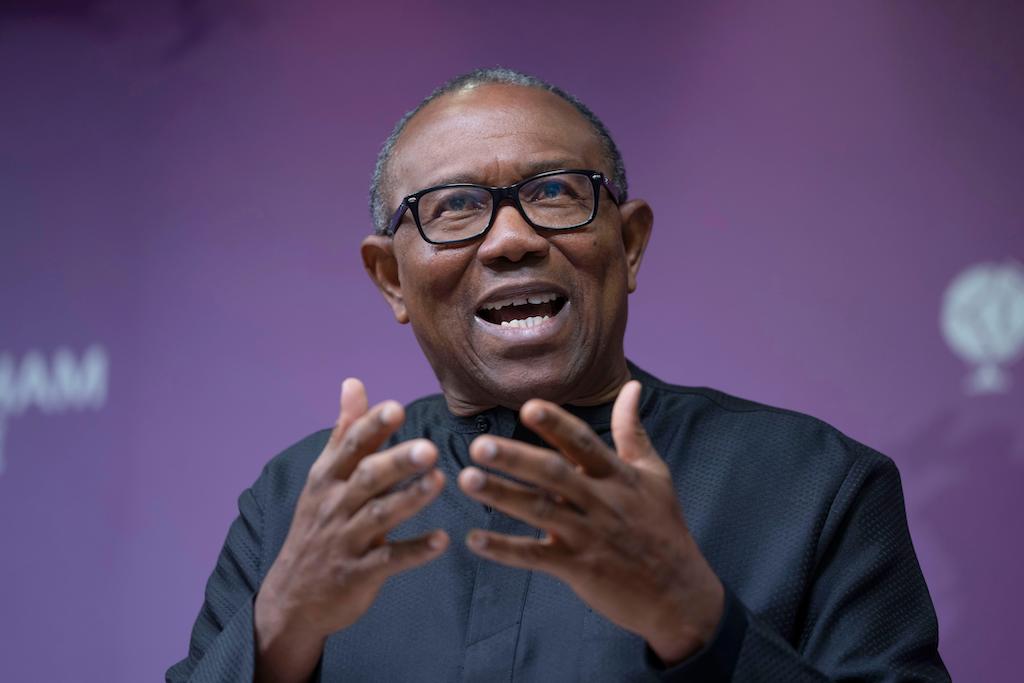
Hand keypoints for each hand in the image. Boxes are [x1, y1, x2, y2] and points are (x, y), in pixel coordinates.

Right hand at [254, 378, 448, 682]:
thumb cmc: (317, 526)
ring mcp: (346, 540)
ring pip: (379, 515)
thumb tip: (354, 382)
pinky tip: (442, 541)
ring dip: (410, 499)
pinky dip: (415, 551)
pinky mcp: (359, 573)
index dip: (373, 426)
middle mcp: (335, 505)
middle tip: (429, 449)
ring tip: (440, 481)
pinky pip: (389, 560)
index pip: (351, 445)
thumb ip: (347, 431)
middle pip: (367, 478)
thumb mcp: (324, 477)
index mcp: (327, 478)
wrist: (291, 599)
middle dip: (397, 462)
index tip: (397, 407)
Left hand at [457, 380, 723, 664]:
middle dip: (516, 459)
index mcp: (618, 476)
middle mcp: (602, 502)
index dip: (557, 424)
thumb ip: (633, 431)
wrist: (680, 594)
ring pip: (539, 512)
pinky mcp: (578, 568)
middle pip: (554, 475)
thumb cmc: (663, 528)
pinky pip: (535, 557)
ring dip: (501, 495)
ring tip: (466, 480)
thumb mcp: (654, 474)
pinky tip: (474, 539)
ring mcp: (589, 536)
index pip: (583, 443)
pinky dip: (504, 549)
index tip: (528, 407)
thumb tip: (632, 387)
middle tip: (480, 445)